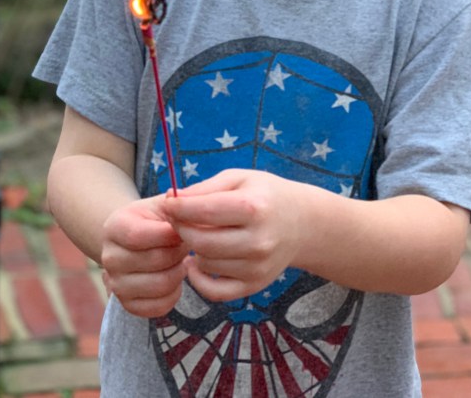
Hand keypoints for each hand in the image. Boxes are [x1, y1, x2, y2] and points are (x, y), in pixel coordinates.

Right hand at [101, 195, 188, 317]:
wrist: (138, 241)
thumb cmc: (154, 219)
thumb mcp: (161, 204)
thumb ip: (174, 204)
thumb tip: (182, 205)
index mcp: (114, 227)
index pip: (139, 236)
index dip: (168, 234)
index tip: (180, 229)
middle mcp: (109, 258)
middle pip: (155, 261)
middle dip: (178, 251)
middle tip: (183, 244)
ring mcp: (116, 284)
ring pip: (160, 284)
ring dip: (179, 271)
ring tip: (180, 260)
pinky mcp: (128, 304)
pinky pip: (159, 307)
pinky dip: (175, 293)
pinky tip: (175, 277)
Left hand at [162, 170, 309, 302]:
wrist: (302, 223)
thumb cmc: (265, 195)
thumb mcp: (239, 179)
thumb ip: (205, 188)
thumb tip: (171, 199)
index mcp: (254, 207)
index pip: (204, 211)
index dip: (179, 208)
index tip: (168, 203)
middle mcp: (258, 240)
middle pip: (201, 242)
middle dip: (181, 230)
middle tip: (177, 220)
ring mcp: (257, 267)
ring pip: (205, 264)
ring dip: (192, 250)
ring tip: (196, 235)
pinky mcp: (255, 285)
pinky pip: (215, 291)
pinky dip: (198, 279)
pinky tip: (196, 261)